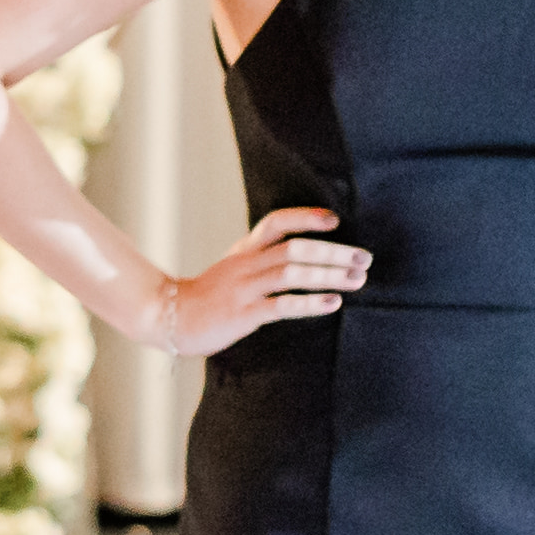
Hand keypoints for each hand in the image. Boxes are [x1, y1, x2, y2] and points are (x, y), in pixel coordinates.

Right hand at [154, 209, 366, 356]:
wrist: (170, 317)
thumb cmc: (209, 296)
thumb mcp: (234, 269)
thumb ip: (262, 260)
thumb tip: (302, 258)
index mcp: (245, 250)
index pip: (277, 222)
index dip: (306, 217)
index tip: (335, 220)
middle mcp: (246, 264)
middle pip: (295, 248)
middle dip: (334, 252)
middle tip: (364, 259)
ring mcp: (244, 288)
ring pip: (292, 274)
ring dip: (329, 275)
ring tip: (357, 280)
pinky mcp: (243, 314)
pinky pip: (281, 305)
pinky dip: (310, 303)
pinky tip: (333, 303)